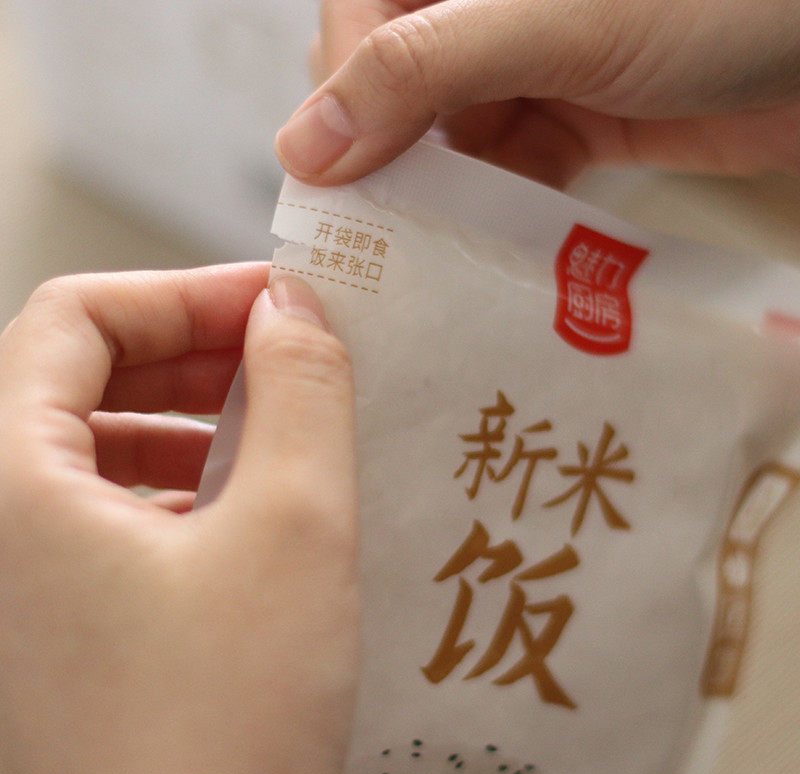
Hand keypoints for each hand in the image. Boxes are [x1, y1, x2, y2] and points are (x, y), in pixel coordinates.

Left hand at [0, 265, 358, 773]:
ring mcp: (25, 581)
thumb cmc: (224, 730)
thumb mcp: (294, 529)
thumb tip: (296, 305)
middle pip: (81, 376)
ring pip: (100, 445)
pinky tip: (254, 506)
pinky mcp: (67, 624)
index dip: (182, 292)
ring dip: (193, 415)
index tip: (276, 303)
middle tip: (289, 354)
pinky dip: (187, 481)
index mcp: (9, 481)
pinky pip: (116, 510)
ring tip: (279, 424)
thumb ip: (303, 391)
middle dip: (193, 351)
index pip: (75, 317)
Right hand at [276, 0, 799, 187]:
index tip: (328, 175)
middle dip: (381, 149)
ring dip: (434, 190)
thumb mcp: (561, 20)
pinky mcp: (568, 113)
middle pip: (394, 78)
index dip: (338, 92)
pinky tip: (485, 239)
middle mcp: (491, 2)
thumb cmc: (727, 2)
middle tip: (373, 222)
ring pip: (445, 131)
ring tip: (420, 247)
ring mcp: (531, 58)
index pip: (362, 12)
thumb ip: (427, 69)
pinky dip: (491, 205)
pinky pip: (502, 164)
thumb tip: (309, 139)